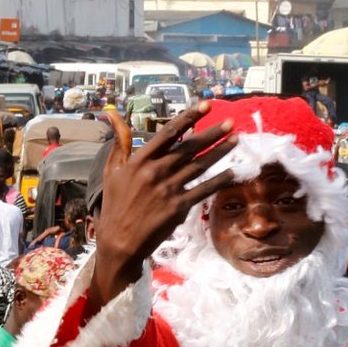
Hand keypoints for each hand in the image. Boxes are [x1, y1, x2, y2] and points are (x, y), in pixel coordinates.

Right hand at [91, 103, 235, 306]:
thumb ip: (119, 142)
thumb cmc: (114, 205)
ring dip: (220, 152)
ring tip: (236, 140)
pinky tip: (233, 172)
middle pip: (190, 147)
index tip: (205, 106)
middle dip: (212, 133)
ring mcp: (169, 189)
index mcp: (140, 160)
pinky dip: (219, 180)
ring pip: (200, 166)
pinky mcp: (179, 207)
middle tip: (231, 122)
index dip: (189, 117)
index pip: (169, 133)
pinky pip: (204, 190)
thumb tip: (112, 114)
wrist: (119, 240)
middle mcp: (156, 171)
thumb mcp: (111, 171)